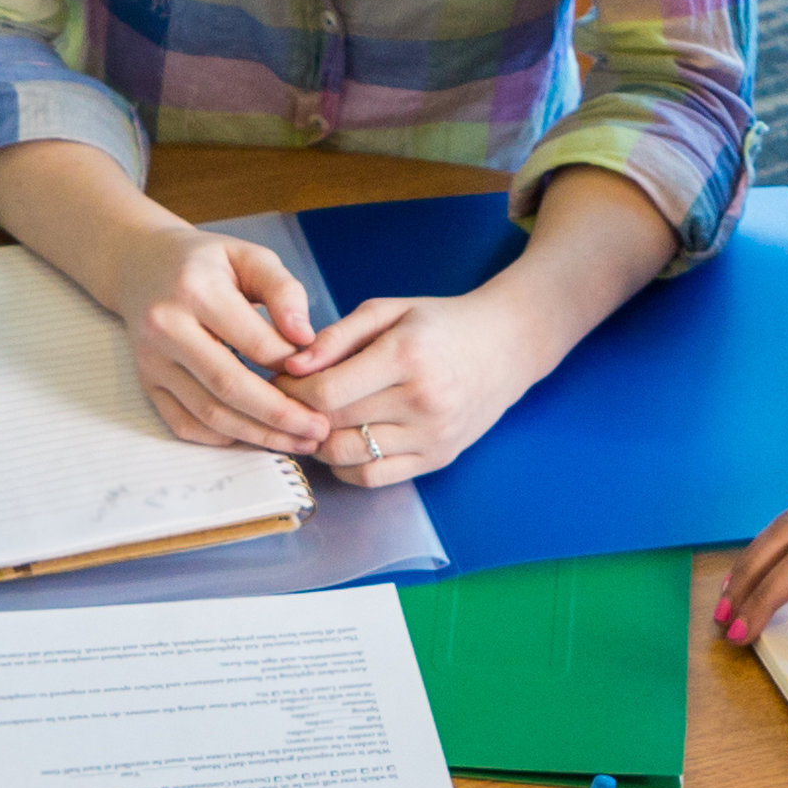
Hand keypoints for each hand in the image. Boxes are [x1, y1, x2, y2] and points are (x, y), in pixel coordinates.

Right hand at [67, 220, 333, 460]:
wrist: (141, 264)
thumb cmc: (208, 262)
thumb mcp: (250, 257)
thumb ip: (284, 291)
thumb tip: (306, 339)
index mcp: (195, 289)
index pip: (254, 342)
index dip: (291, 365)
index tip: (320, 376)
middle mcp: (165, 327)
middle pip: (230, 386)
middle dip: (281, 415)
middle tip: (319, 430)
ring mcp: (151, 360)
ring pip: (209, 413)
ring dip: (258, 435)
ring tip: (298, 442)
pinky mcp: (147, 383)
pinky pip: (185, 424)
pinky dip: (223, 439)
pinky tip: (257, 439)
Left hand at [277, 284, 554, 489]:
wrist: (507, 346)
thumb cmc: (442, 324)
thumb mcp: (389, 311)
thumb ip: (337, 337)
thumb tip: (292, 366)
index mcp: (406, 356)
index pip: (327, 391)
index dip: (291, 390)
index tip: (280, 379)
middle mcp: (421, 401)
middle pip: (333, 423)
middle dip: (298, 414)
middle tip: (288, 400)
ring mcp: (431, 435)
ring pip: (347, 456)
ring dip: (317, 443)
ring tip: (314, 420)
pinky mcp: (437, 458)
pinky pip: (374, 476)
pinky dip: (345, 465)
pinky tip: (342, 441)